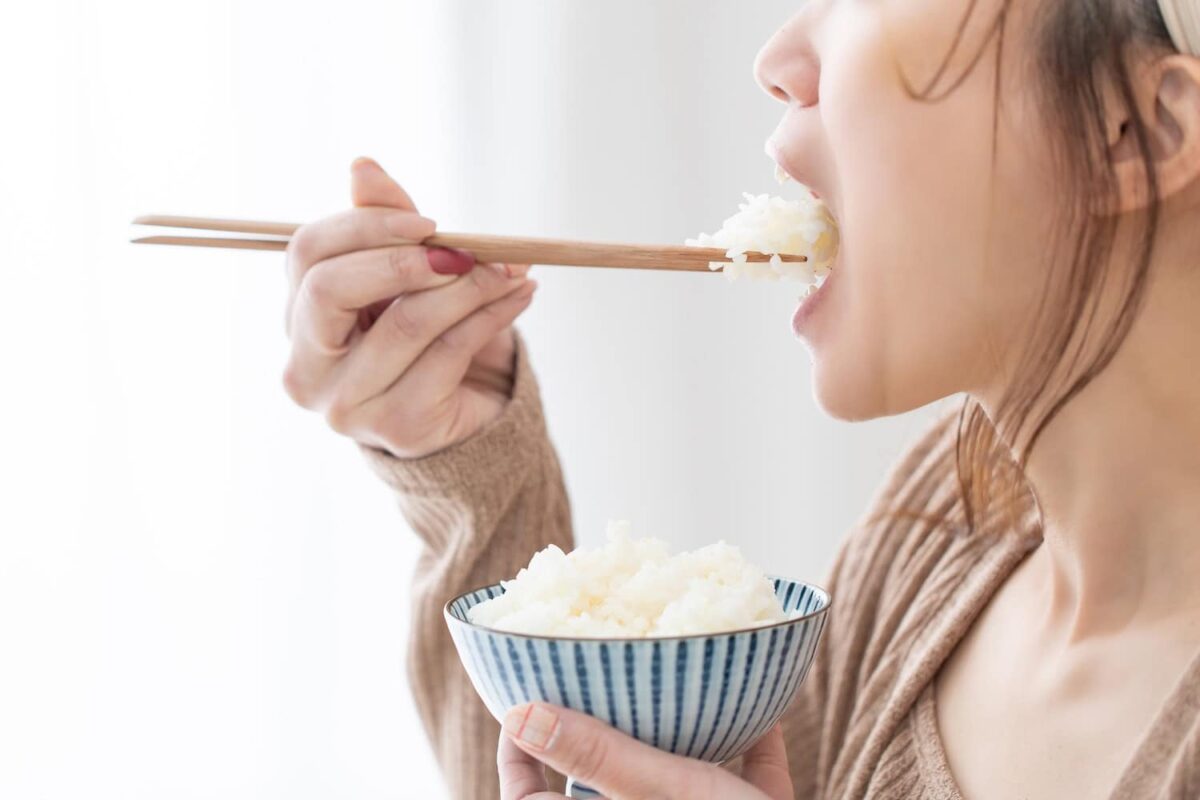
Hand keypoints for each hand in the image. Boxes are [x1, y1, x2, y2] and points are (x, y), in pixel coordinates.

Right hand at [282, 157, 537, 457]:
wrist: (463, 409)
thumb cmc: (425, 335)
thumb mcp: (405, 275)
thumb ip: (384, 224)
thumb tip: (362, 166)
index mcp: (298, 317)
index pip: (307, 254)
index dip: (367, 226)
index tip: (429, 221)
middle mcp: (307, 367)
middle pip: (332, 289)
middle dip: (404, 258)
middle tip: (463, 248)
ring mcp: (347, 404)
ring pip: (405, 322)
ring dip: (468, 284)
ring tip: (511, 267)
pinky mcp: (399, 428)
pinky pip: (449, 353)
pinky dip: (491, 315)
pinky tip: (520, 294)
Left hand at [498, 703, 792, 799]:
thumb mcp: (658, 791)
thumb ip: (594, 754)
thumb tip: (517, 714)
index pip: (528, 797)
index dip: (515, 755)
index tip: (520, 703)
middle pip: (606, 781)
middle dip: (605, 728)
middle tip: (602, 674)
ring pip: (676, 779)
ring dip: (678, 735)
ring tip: (673, 680)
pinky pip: (743, 781)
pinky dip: (751, 746)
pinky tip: (760, 704)